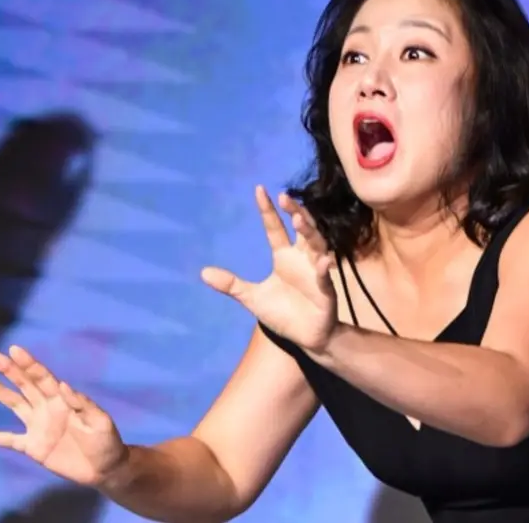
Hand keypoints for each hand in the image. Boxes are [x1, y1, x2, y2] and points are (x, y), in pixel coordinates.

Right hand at [0, 346, 127, 486]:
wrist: (105, 468)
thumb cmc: (107, 441)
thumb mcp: (100, 421)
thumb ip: (82, 404)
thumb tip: (62, 385)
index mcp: (64, 400)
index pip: (43, 377)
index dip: (29, 364)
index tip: (14, 350)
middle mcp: (48, 408)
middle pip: (25, 385)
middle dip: (9, 370)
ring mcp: (39, 427)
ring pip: (14, 405)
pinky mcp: (33, 447)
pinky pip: (9, 440)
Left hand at [202, 186, 336, 352]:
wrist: (304, 338)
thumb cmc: (282, 314)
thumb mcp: (252, 298)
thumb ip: (231, 284)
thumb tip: (202, 273)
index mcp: (283, 257)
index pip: (274, 228)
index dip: (268, 210)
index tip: (259, 189)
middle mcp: (301, 258)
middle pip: (301, 229)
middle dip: (295, 212)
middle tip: (284, 198)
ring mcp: (315, 272)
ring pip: (316, 245)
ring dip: (309, 232)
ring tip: (299, 220)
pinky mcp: (326, 290)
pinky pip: (325, 277)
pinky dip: (324, 269)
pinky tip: (323, 261)